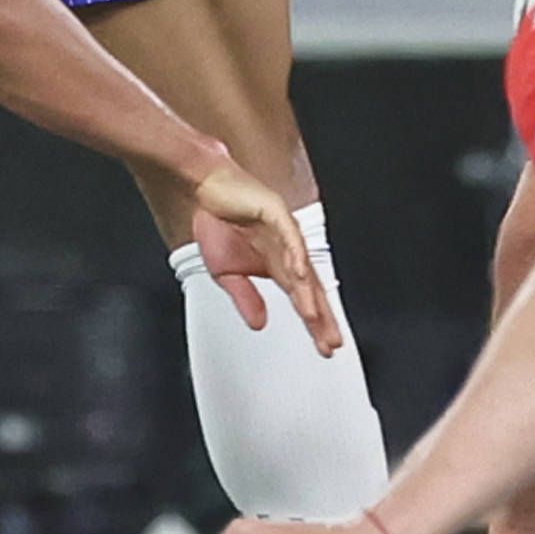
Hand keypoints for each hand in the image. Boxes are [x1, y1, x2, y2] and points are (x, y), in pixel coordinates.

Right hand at [181, 160, 342, 356]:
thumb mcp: (226, 274)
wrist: (202, 188)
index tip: (324, 346)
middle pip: (311, 287)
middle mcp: (287, 249)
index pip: (302, 298)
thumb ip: (246, 298)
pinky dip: (294, 255)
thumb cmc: (215, 223)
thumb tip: (259, 324)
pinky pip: (288, 236)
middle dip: (322, 316)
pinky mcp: (275, 211)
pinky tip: (300, 275)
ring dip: (309, 293)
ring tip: (314, 318)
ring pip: (302, 267)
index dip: (314, 323)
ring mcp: (284, 230)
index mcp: (277, 264)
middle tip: (332, 342)